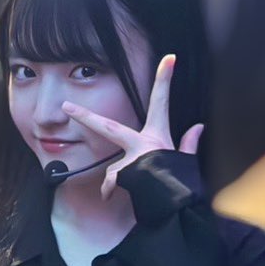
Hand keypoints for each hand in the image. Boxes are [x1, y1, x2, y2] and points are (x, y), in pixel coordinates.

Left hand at [61, 53, 203, 198]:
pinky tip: (113, 199)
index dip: (165, 79)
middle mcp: (144, 143)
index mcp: (158, 137)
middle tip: (66, 106)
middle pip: (108, 127)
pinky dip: (111, 192)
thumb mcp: (185, 162)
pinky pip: (111, 183)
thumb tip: (198, 127)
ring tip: (123, 194)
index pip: (161, 102)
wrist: (180, 206)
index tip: (169, 58)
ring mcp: (133, 158)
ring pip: (113, 169)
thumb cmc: (181, 184)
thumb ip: (187, 144)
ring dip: (116, 181)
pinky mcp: (126, 174)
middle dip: (85, 117)